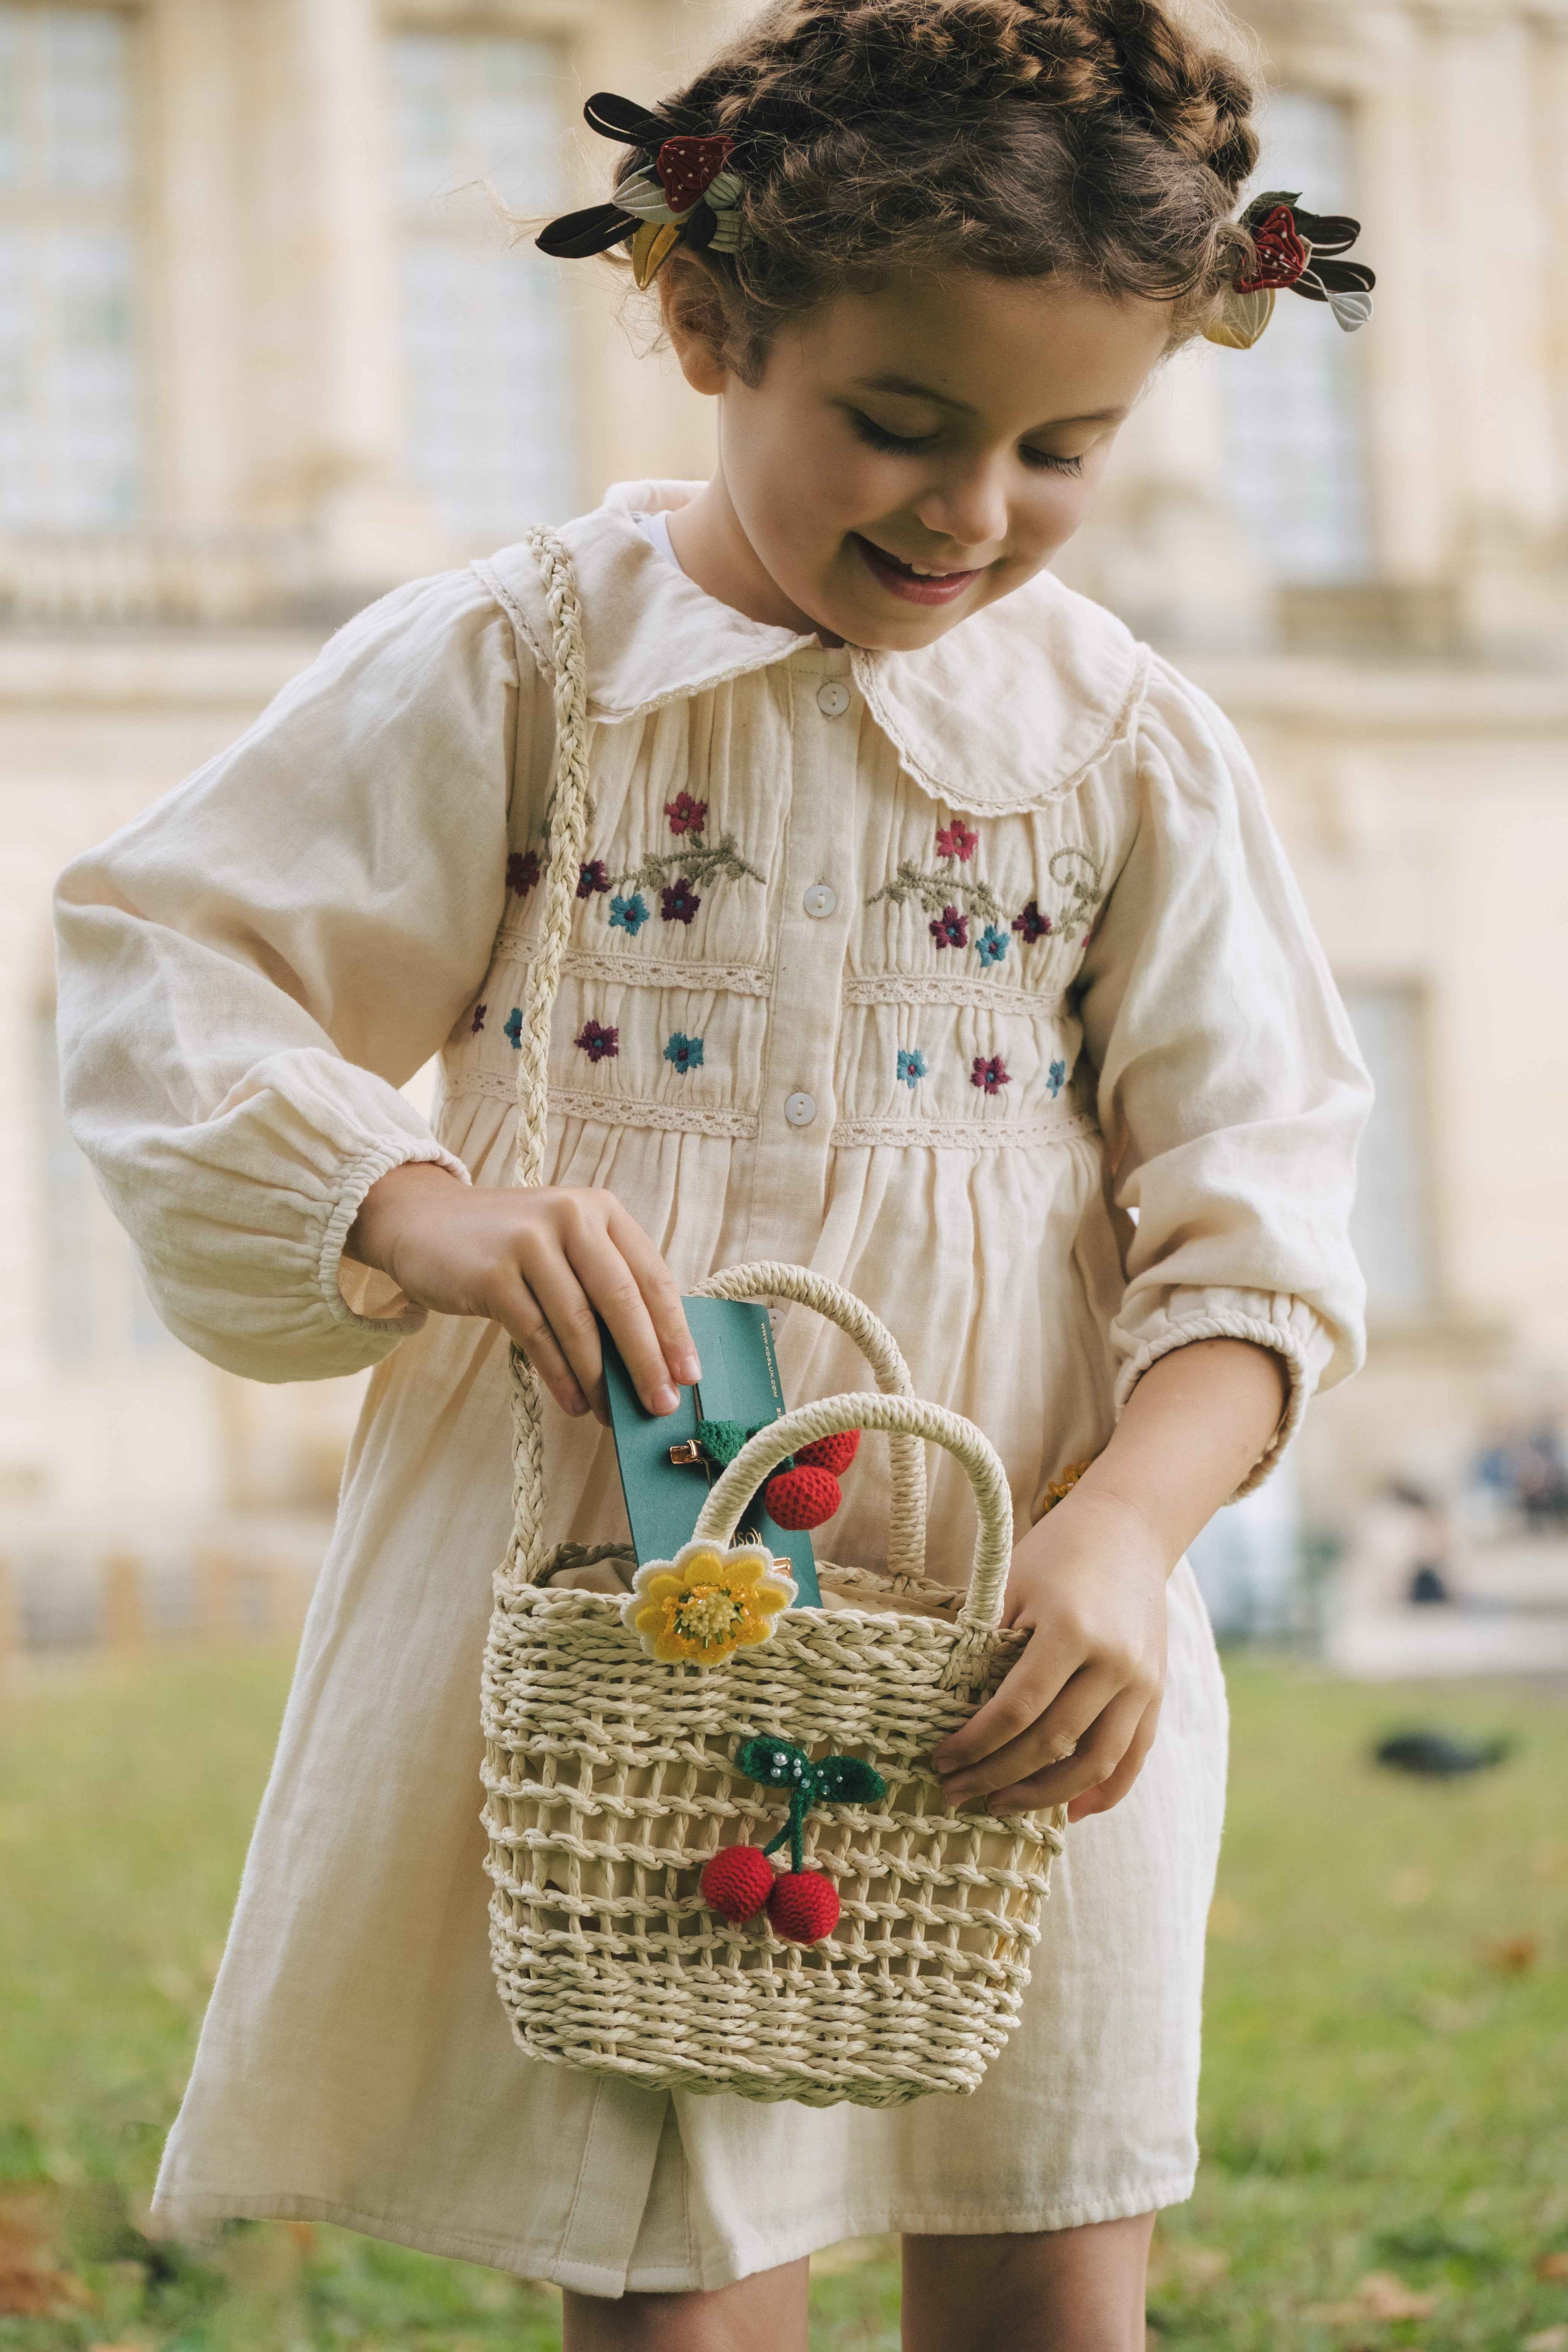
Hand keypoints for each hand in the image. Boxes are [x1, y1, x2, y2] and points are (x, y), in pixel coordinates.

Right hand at [345, 1162, 697, 1423]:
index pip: (650, 1275)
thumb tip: (648, 1359)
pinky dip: (559, 1375)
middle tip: (661, 1404)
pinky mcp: (492, 1274)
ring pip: (578, 1324)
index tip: (689, 1374)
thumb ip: (604, 1286)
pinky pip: (536, 1335)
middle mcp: (569, 1216)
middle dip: (646, 1360)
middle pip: (621, 1300)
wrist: (423, 1221)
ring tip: (610, 1414)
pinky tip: (574, 1402)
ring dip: (600, 1378)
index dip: (673, 1329)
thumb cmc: (507, 1245)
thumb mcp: (564, 1245)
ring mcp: (528, 1242)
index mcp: (600, 1209)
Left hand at [931, 1488, 1167, 1822]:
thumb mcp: (1010, 1583)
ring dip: (1044, 1796)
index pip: (1016, 1708)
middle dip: (997, 1776)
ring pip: (1095, 1763)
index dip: (975, 1744)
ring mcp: (1142, 1682)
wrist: (1128, 1529)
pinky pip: (1133, 1757)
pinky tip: (1069, 1812)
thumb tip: (949, 1712)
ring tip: (999, 1805)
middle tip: (956, 1792)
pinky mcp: (1156, 1692)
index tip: (941, 1761)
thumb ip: (985, 1645)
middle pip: (1052, 1743)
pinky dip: (1102, 1791)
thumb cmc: (1056, 1552)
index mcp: (1071, 1630)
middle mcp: (1114, 1662)